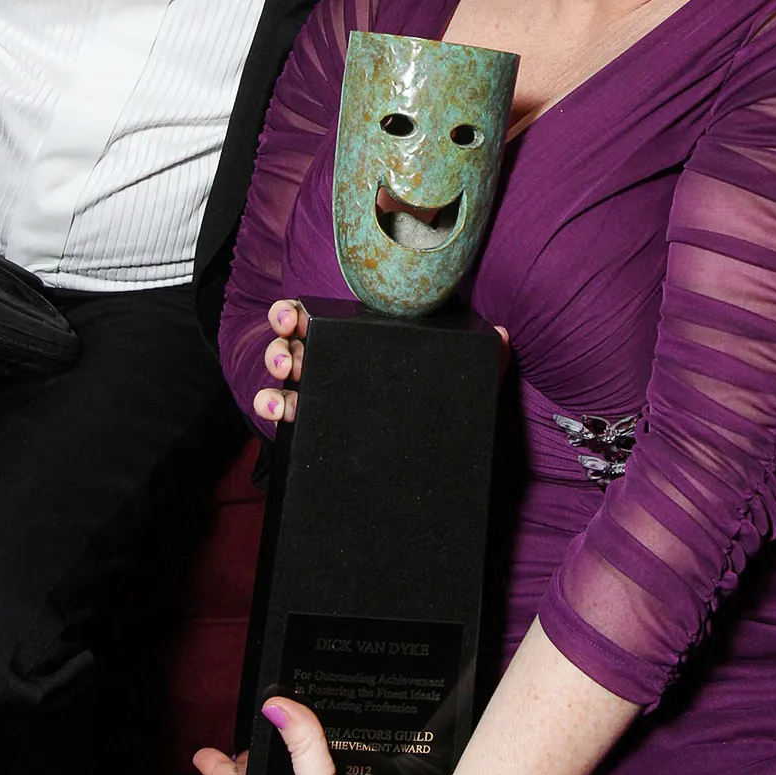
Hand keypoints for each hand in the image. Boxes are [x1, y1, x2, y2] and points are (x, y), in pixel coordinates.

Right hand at [253, 300, 510, 423]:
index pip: (318, 318)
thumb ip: (485, 357)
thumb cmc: (438, 406)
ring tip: (280, 392)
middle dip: (279, 344)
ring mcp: (322, 396)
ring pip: (282, 380)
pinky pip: (285, 415)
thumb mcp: (460, 378)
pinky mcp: (315, 426)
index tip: (291, 317)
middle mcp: (333, 365)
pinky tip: (278, 414)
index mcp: (359, 342)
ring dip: (272, 380)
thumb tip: (503, 335)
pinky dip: (272, 411)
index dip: (295, 313)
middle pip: (292, 345)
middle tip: (288, 355)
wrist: (433, 461)